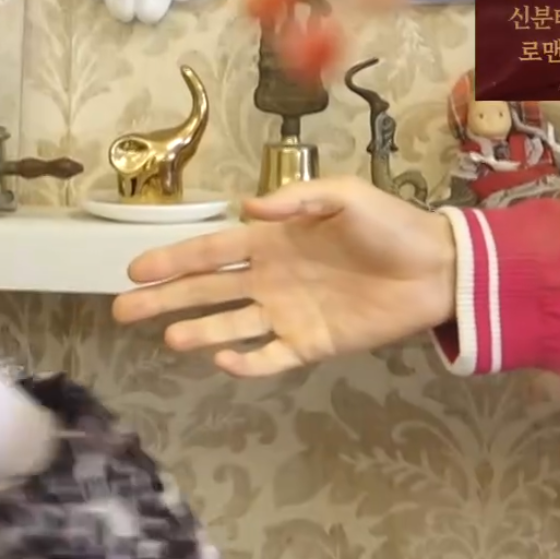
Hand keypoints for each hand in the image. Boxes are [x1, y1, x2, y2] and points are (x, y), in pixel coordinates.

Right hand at [110, 176, 459, 377]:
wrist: (437, 269)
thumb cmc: (391, 227)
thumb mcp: (345, 196)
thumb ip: (297, 199)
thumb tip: (248, 208)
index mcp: (271, 242)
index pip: (210, 252)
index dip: (172, 260)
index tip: (134, 268)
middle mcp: (269, 279)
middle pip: (205, 291)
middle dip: (162, 298)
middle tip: (122, 309)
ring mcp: (287, 314)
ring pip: (229, 326)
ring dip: (197, 331)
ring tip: (167, 337)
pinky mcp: (310, 344)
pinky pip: (269, 357)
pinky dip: (246, 362)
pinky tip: (224, 359)